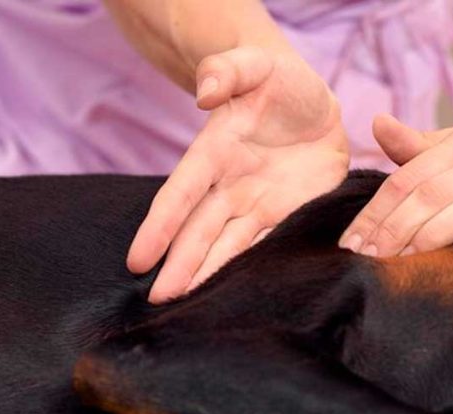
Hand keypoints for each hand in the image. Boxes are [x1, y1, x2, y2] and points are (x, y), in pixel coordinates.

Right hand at [128, 47, 348, 302]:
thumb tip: (205, 95)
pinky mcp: (287, 215)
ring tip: (186, 308)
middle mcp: (230, 186)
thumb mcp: (256, 66)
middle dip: (180, 264)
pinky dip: (254, 271)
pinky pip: (267, 246)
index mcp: (215, 153)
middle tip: (158, 301)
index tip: (138, 259)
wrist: (314, 104)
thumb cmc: (279, 81)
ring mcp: (257, 204)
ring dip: (208, 276)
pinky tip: (238, 296)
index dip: (160, 226)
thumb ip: (227, 72)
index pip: (181, 194)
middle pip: (199, 230)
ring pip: (228, 247)